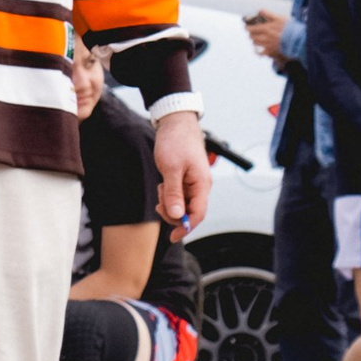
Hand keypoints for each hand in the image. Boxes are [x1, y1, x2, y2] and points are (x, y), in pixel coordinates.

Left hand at [152, 109, 211, 234]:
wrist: (175, 123)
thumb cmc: (175, 142)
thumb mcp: (171, 168)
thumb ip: (174, 193)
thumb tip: (177, 215)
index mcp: (202, 184)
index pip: (198, 214)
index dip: (186, 227)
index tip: (171, 237)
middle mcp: (200, 186)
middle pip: (189, 212)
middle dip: (173, 212)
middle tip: (159, 203)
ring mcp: (193, 183)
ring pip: (181, 204)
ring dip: (168, 202)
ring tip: (161, 186)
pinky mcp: (185, 179)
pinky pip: (178, 195)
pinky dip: (168, 195)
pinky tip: (162, 185)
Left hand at [244, 7, 284, 62]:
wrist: (297, 40)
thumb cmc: (289, 28)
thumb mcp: (279, 18)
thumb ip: (268, 14)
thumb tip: (260, 10)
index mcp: (265, 29)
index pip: (250, 29)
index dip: (247, 27)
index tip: (247, 26)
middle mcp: (264, 38)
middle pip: (251, 36)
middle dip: (251, 33)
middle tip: (253, 31)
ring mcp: (266, 46)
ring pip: (255, 44)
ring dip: (254, 40)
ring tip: (257, 38)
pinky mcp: (270, 52)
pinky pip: (260, 53)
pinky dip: (258, 51)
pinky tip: (259, 49)